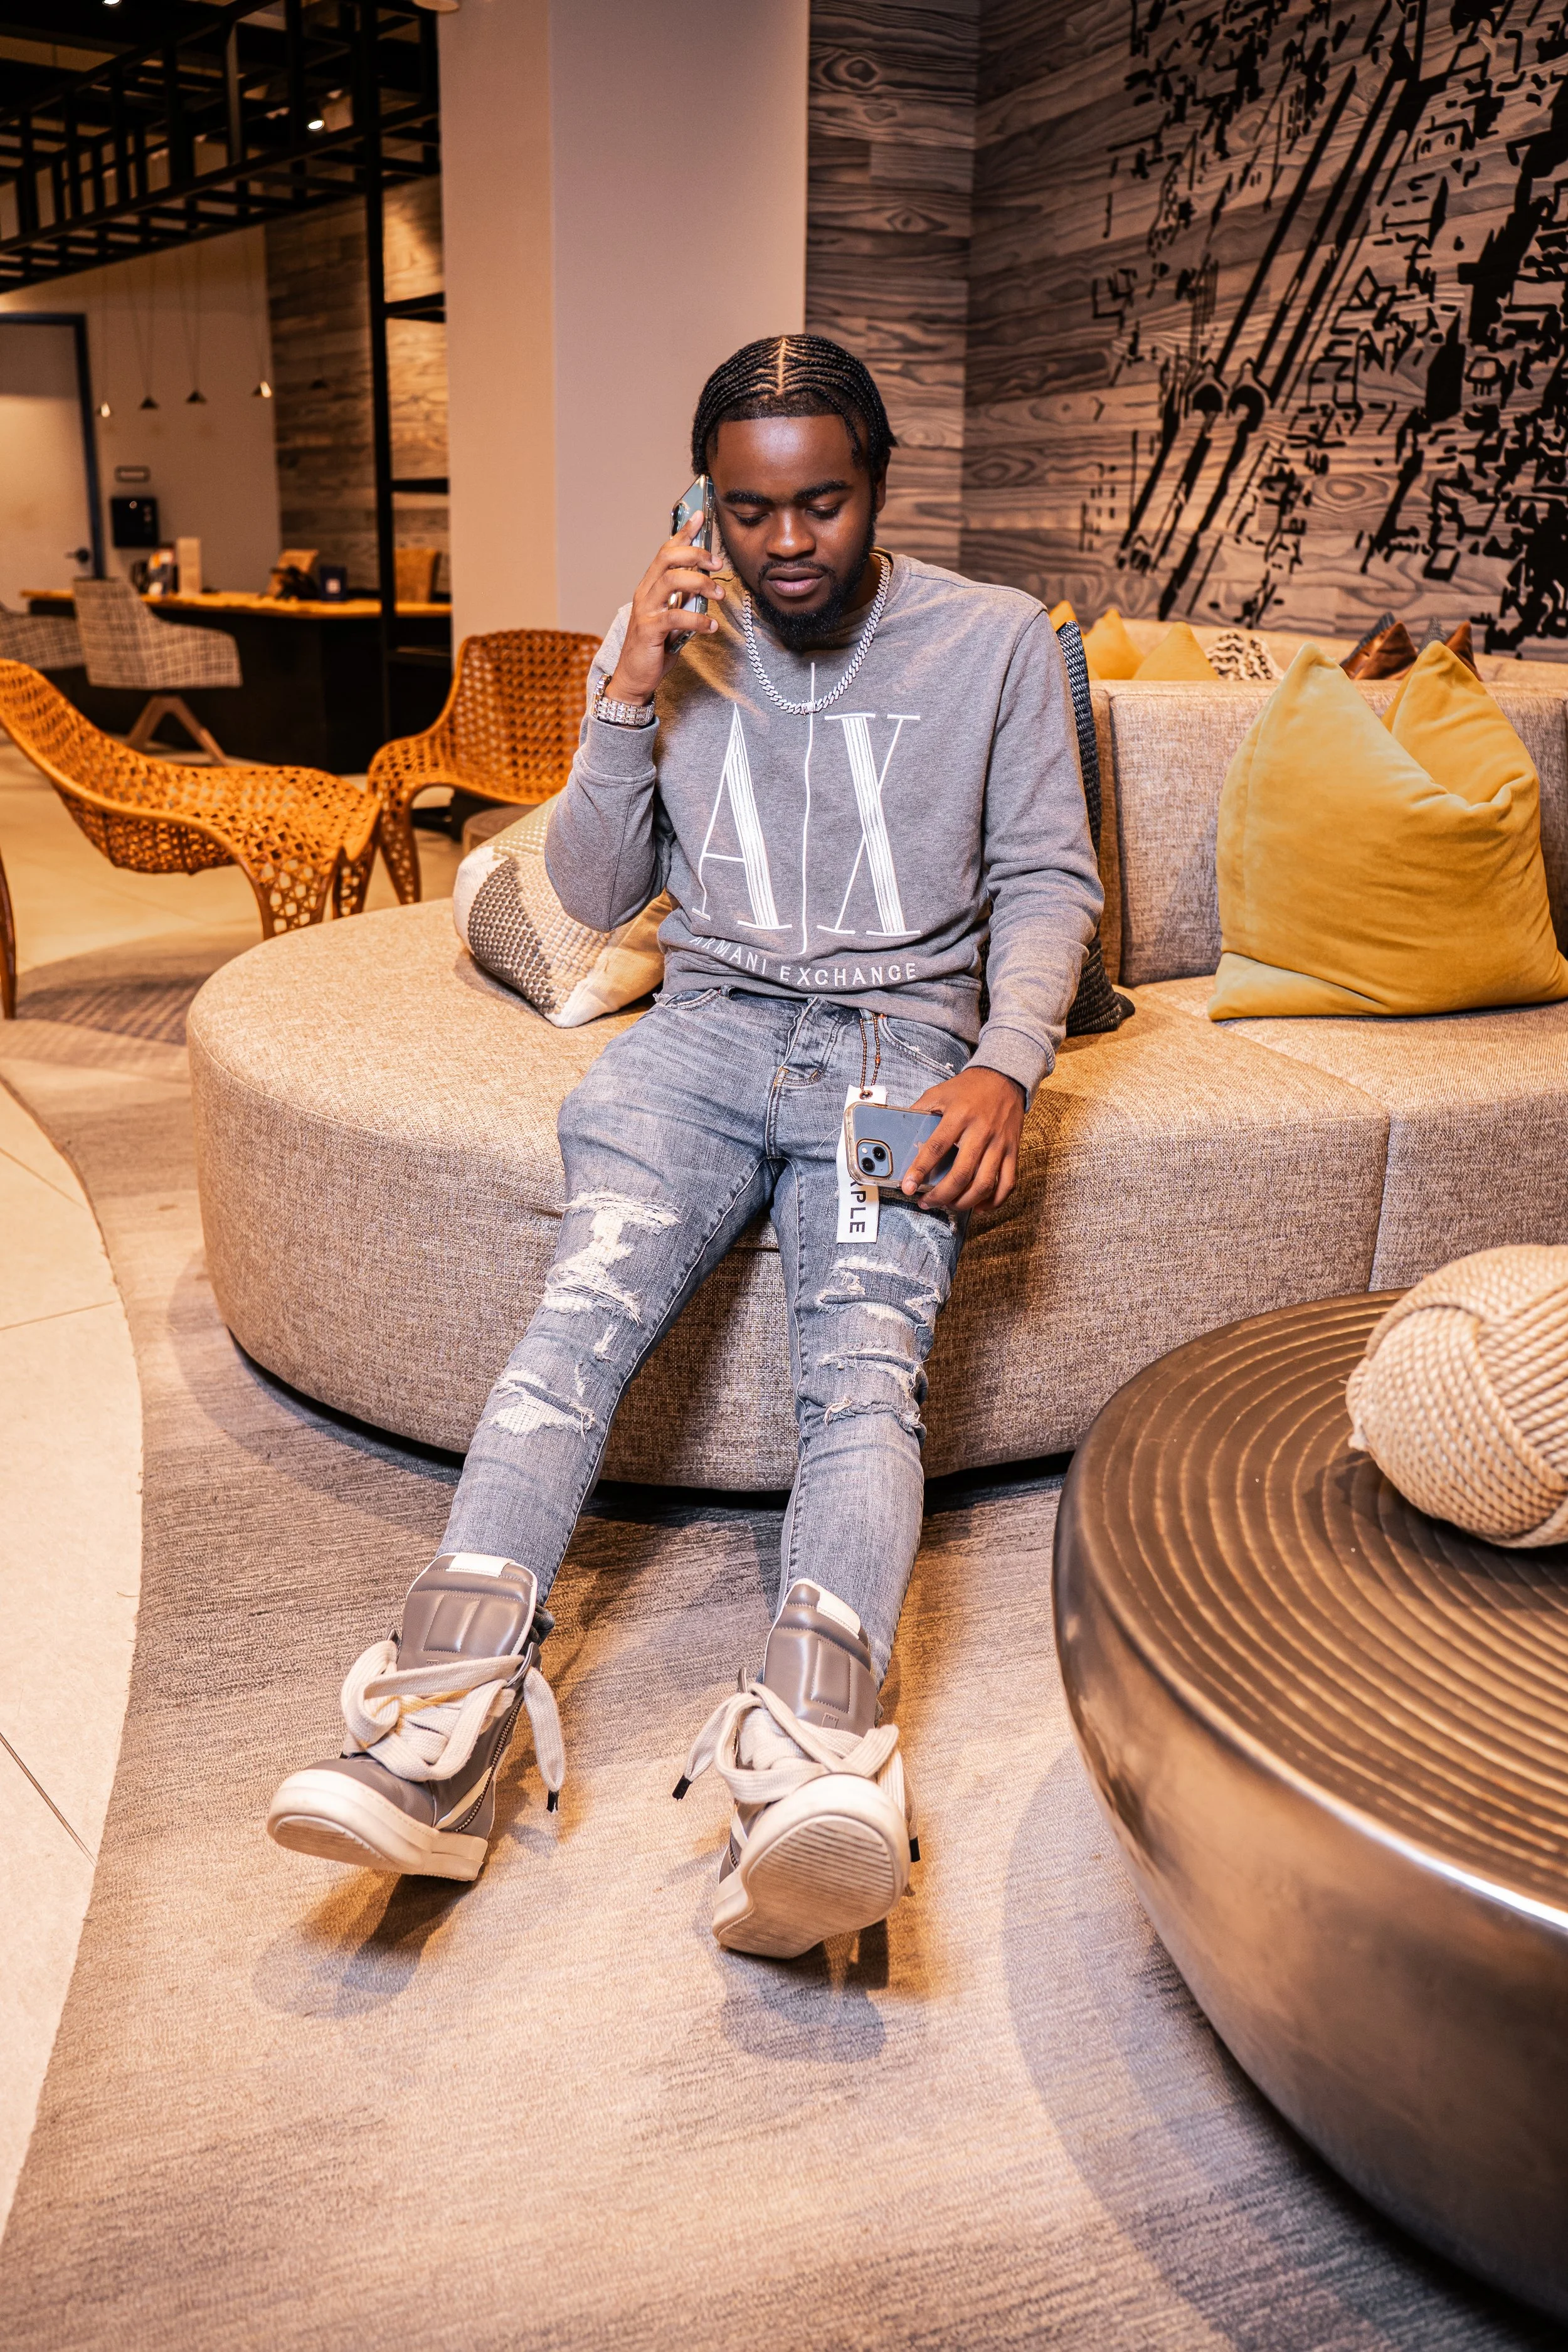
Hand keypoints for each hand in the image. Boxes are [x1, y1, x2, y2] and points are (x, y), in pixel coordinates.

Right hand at [602, 515, 725, 705]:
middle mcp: (645, 592)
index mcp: (651, 586)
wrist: (635, 677)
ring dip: (701, 584)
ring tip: (720, 595)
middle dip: (696, 554)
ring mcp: (646, 610)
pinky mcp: (650, 630)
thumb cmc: (655, 647)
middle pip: (668, 558)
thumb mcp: (674, 617)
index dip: (683, 532)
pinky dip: (699, 619)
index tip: (699, 516)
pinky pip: (677, 616)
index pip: (666, 551)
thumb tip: (708, 586)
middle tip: (718, 563)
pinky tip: (712, 626)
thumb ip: (686, 600)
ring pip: (672, 581)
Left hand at [901, 1066, 1024, 1214]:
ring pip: (984, 1184)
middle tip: (927, 1202)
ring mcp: (999, 1143)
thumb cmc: (969, 1087)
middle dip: (941, 1195)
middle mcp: (981, 1131)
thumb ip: (920, 1111)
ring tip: (949, 1205)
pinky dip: (994, 1201)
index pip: (936, 1148)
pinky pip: (1007, 1183)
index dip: (920, 1170)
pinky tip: (978, 1206)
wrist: (1004, 1078)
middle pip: (961, 1174)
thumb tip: (901, 1133)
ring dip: (964, 1202)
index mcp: (959, 1115)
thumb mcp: (940, 1092)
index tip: (908, 1187)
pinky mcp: (1013, 1151)